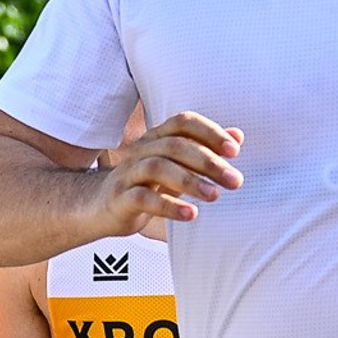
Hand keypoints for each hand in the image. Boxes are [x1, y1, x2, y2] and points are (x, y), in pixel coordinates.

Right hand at [99, 112, 243, 232]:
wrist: (99, 206)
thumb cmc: (143, 184)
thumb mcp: (175, 165)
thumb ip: (203, 149)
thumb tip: (238, 136)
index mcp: (156, 137)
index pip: (183, 122)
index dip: (210, 132)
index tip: (234, 150)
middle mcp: (141, 149)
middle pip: (175, 145)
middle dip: (208, 162)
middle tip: (234, 180)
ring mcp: (128, 173)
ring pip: (158, 168)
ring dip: (190, 181)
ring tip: (215, 196)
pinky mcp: (120, 198)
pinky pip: (144, 198)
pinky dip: (169, 206)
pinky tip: (190, 214)